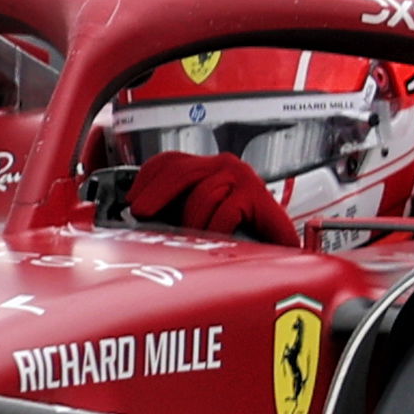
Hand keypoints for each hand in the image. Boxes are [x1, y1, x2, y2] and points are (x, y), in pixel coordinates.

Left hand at [124, 149, 296, 245]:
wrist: (282, 252)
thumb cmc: (242, 237)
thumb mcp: (201, 219)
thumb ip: (177, 211)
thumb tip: (141, 217)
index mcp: (208, 168)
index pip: (170, 161)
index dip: (147, 178)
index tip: (131, 199)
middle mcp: (224, 166)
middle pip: (180, 170)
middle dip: (155, 193)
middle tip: (141, 213)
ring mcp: (241, 178)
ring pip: (202, 194)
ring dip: (193, 222)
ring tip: (192, 241)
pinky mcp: (256, 195)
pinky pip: (225, 211)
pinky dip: (216, 228)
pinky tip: (217, 241)